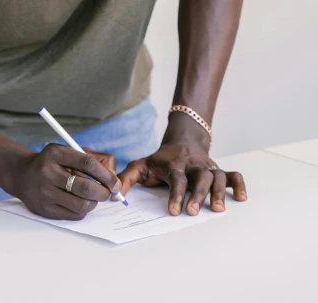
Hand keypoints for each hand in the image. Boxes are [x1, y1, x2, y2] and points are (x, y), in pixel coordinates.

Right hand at [10, 143, 121, 220]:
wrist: (22, 174)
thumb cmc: (51, 163)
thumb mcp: (65, 152)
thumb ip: (89, 161)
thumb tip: (113, 181)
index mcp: (55, 153)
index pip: (87, 163)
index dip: (105, 175)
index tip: (115, 183)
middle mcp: (48, 172)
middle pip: (85, 187)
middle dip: (103, 192)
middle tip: (107, 193)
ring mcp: (44, 192)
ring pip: (81, 205)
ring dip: (93, 203)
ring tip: (93, 198)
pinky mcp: (44, 209)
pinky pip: (73, 215)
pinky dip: (82, 211)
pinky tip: (80, 203)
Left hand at [119, 132, 246, 215]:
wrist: (182, 142)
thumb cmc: (161, 160)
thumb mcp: (141, 165)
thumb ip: (127, 178)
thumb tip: (114, 194)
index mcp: (174, 165)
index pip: (176, 178)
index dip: (176, 194)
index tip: (173, 211)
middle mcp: (193, 165)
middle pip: (199, 176)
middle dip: (197, 194)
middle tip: (193, 213)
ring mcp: (207, 166)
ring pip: (217, 176)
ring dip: (218, 192)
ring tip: (217, 210)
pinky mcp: (219, 169)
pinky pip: (233, 174)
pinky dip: (239, 184)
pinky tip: (240, 198)